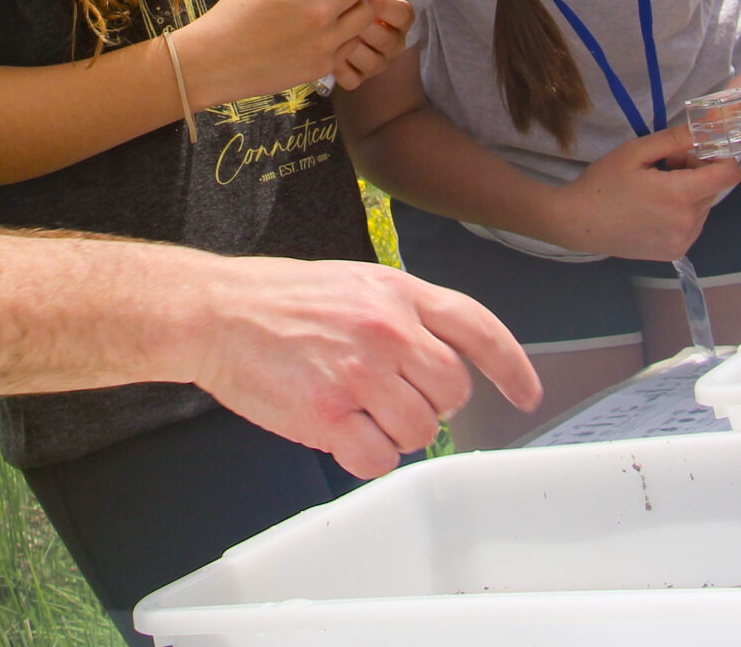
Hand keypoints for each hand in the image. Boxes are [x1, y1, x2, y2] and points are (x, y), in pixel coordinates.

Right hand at [177, 0, 380, 103]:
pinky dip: (345, 33)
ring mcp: (325, 41)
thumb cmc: (234, 13)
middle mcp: (319, 10)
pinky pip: (352, 42)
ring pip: (367, 13)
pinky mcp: (324, 64)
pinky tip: (327, 30)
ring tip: (338, 5)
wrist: (218, 60)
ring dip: (356, 4)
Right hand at [187, 255, 540, 477]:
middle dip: (431, 403)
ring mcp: (359, 372)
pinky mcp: (328, 413)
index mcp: (398, 291)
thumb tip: (441, 357)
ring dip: (396, 432)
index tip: (526, 394)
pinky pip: (379, 459)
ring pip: (420, 430)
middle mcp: (387, 329)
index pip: (479, 329)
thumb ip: (404, 314)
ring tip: (359, 412)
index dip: (511, 367)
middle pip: (453, 390)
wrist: (215, 311)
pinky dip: (368, 457)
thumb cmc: (276, 298)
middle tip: (393, 397)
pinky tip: (343, 435)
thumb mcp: (355, 281)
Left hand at [325, 0, 413, 92]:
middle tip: (342, 15)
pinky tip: (325, 53)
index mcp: (399, 17)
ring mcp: (378, 63)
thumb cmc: (345, 0)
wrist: (337, 25)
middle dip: (363, 26)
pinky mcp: (360, 78)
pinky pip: (353, 79)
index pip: (403, 14)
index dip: (384, 6)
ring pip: (371, 61)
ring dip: (350, 47)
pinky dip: (339, 68)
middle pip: (386, 39)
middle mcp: (394, 42)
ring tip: (331, 34)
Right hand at [544, 126, 740, 258]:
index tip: (698, 150)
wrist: (578, 223)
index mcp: (680, 195)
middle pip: (714, 188)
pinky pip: (693, 224)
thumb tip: (708, 128)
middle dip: (697, 171)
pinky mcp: (675, 251)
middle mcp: (688, 222)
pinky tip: (654, 208)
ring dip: (690, 192)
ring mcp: (683, 240)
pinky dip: (682, 211)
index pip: (729, 174)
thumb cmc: (603, 183)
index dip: (721, 157)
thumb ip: (675, 139)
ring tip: (656, 187)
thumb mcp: (636, 151)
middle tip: (665, 164)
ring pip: (704, 206)